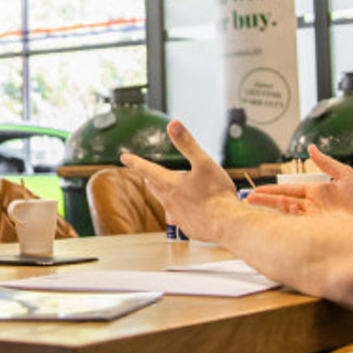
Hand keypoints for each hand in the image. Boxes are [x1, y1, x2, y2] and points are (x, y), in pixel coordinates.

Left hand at [119, 119, 240, 239]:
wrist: (227, 225)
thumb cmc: (217, 194)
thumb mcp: (204, 162)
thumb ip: (187, 144)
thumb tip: (173, 125)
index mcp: (170, 184)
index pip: (147, 169)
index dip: (135, 162)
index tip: (124, 157)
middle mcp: (169, 201)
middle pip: (154, 186)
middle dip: (149, 177)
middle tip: (146, 172)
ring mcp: (178, 217)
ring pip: (165, 202)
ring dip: (165, 193)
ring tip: (169, 189)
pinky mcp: (189, 227)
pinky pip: (180, 216)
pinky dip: (181, 209)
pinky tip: (190, 209)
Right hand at [247, 146, 352, 217]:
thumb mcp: (344, 175)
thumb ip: (326, 163)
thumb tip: (312, 148)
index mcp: (315, 192)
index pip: (288, 189)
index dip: (272, 190)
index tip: (257, 190)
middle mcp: (312, 206)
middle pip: (283, 202)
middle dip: (266, 201)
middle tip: (249, 199)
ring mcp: (314, 219)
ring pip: (288, 214)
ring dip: (275, 209)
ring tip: (263, 205)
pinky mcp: (318, 230)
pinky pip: (299, 226)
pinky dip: (288, 221)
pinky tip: (281, 216)